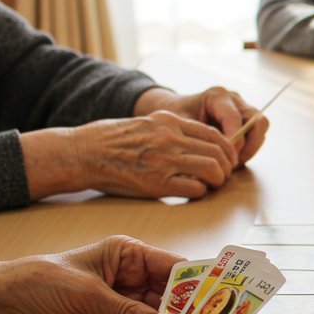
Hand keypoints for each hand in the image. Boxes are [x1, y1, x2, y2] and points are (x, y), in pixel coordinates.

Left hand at [0, 236, 182, 313]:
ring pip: (157, 313)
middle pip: (171, 292)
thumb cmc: (42, 280)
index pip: (173, 265)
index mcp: (129, 254)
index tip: (221, 295)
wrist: (4, 303)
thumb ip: (125, 308)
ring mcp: (121, 300)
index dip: (198, 280)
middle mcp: (130, 276)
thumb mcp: (87, 292)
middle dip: (190, 307)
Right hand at [71, 111, 235, 198]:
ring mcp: (165, 161)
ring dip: (217, 179)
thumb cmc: (113, 139)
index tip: (229, 158)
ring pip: (212, 169)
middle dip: (227, 166)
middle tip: (224, 174)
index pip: (214, 134)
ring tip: (212, 184)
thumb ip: (173, 128)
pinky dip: (200, 191)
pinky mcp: (157, 184)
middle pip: (219, 152)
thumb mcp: (147, 123)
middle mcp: (171, 138)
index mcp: (170, 121)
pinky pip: (194, 188)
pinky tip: (194, 191)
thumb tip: (200, 140)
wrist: (85, 153)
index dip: (228, 148)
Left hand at [134, 86, 268, 164]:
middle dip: (249, 146)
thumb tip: (210, 159)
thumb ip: (194, 137)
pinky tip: (232, 161)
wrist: (173, 110)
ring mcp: (242, 108)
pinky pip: (256, 135)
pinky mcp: (245, 120)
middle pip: (257, 121)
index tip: (224, 161)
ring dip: (250, 149)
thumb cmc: (174, 116)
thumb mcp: (178, 125)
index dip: (233, 142)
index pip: (234, 118)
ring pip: (260, 129)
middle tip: (232, 164)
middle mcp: (234, 100)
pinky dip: (248, 149)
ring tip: (233, 164)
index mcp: (217, 96)